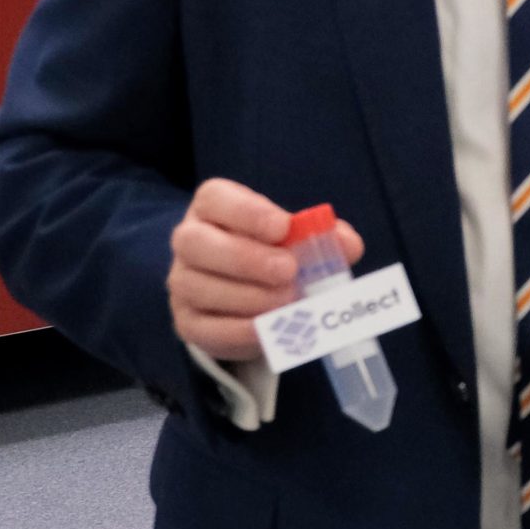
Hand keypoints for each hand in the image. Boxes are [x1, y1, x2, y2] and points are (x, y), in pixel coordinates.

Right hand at [168, 179, 363, 362]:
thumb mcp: (302, 238)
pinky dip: (241, 330)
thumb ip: (327, 236)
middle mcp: (189, 241)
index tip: (283, 226)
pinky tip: (272, 328)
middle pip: (195, 243)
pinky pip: (205, 327)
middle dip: (245, 257)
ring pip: (198, 287)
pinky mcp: (187, 322)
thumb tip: (347, 245)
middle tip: (288, 270)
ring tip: (288, 301)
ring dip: (248, 296)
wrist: (251, 298)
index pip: (215, 198)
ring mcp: (182, 283)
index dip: (247, 212)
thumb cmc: (278, 253)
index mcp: (214, 207)